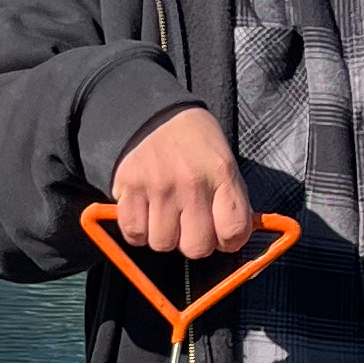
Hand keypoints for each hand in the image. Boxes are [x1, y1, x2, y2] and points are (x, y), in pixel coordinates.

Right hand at [109, 107, 254, 262]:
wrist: (155, 115)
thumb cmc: (194, 143)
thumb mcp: (224, 163)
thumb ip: (231, 201)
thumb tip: (232, 240)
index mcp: (221, 174)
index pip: (234, 231)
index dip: (230, 242)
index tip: (223, 237)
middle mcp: (191, 182)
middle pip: (196, 247)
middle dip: (194, 242)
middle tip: (190, 225)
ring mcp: (158, 187)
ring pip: (162, 244)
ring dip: (165, 236)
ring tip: (166, 215)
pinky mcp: (129, 188)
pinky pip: (134, 234)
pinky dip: (140, 231)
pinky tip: (147, 214)